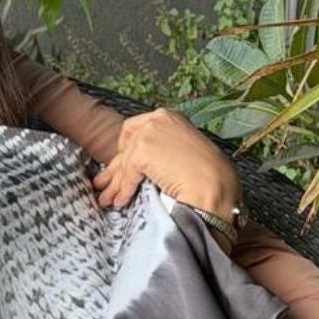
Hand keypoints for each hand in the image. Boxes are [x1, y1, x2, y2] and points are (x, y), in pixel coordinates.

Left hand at [91, 107, 241, 217]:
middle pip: (125, 147)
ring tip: (106, 199)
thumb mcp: (182, 152)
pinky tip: (121, 201)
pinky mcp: (142, 151)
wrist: (214, 186)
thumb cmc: (208, 175)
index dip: (126, 150)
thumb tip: (136, 165)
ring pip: (124, 163)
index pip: (135, 130)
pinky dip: (123, 190)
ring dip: (115, 184)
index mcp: (168, 116)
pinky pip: (127, 175)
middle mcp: (157, 119)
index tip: (122, 166)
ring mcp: (149, 133)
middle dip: (115, 169)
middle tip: (104, 184)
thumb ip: (161, 151)